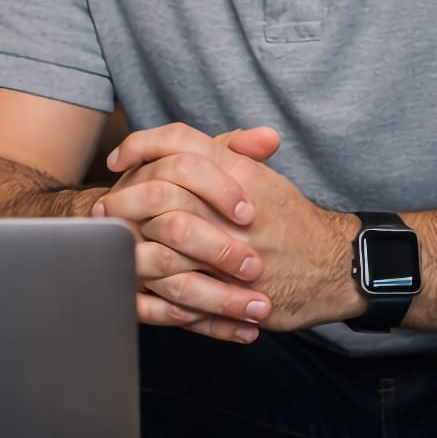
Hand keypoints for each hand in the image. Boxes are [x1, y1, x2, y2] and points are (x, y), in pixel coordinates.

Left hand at [106, 123, 367, 333]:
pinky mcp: (233, 294)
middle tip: (102, 208)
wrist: (335, 267)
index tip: (116, 160)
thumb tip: (174, 142)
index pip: (180, 144)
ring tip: (112, 246)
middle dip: (122, 201)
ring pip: (162, 246)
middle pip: (160, 193)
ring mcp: (232, 254)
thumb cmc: (292, 220)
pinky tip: (133, 286)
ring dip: (129, 247)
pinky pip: (178, 295)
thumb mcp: (261, 177)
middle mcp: (232, 209)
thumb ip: (223, 153)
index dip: (139, 146)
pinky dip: (150, 293)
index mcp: (239, 174)